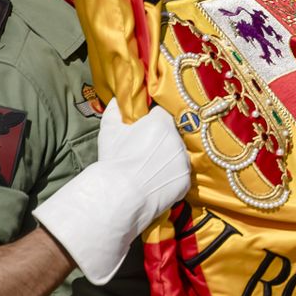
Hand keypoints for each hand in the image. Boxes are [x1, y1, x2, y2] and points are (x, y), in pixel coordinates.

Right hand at [33, 97, 192, 283]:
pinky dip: (170, 177)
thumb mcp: (109, 129)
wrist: (119, 197)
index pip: (162, 114)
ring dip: (167, 159)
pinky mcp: (186, 181)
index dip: (152, 121)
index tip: (143, 130)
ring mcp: (184, 162)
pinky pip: (179, 174)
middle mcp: (178, 141)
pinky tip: (155, 181)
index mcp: (162, 124)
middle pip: (172, 135)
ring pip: (177, 155)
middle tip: (144, 152)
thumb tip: (119, 98)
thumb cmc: (113, 161)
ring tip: (149, 169)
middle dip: (161, 140)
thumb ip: (116, 109)